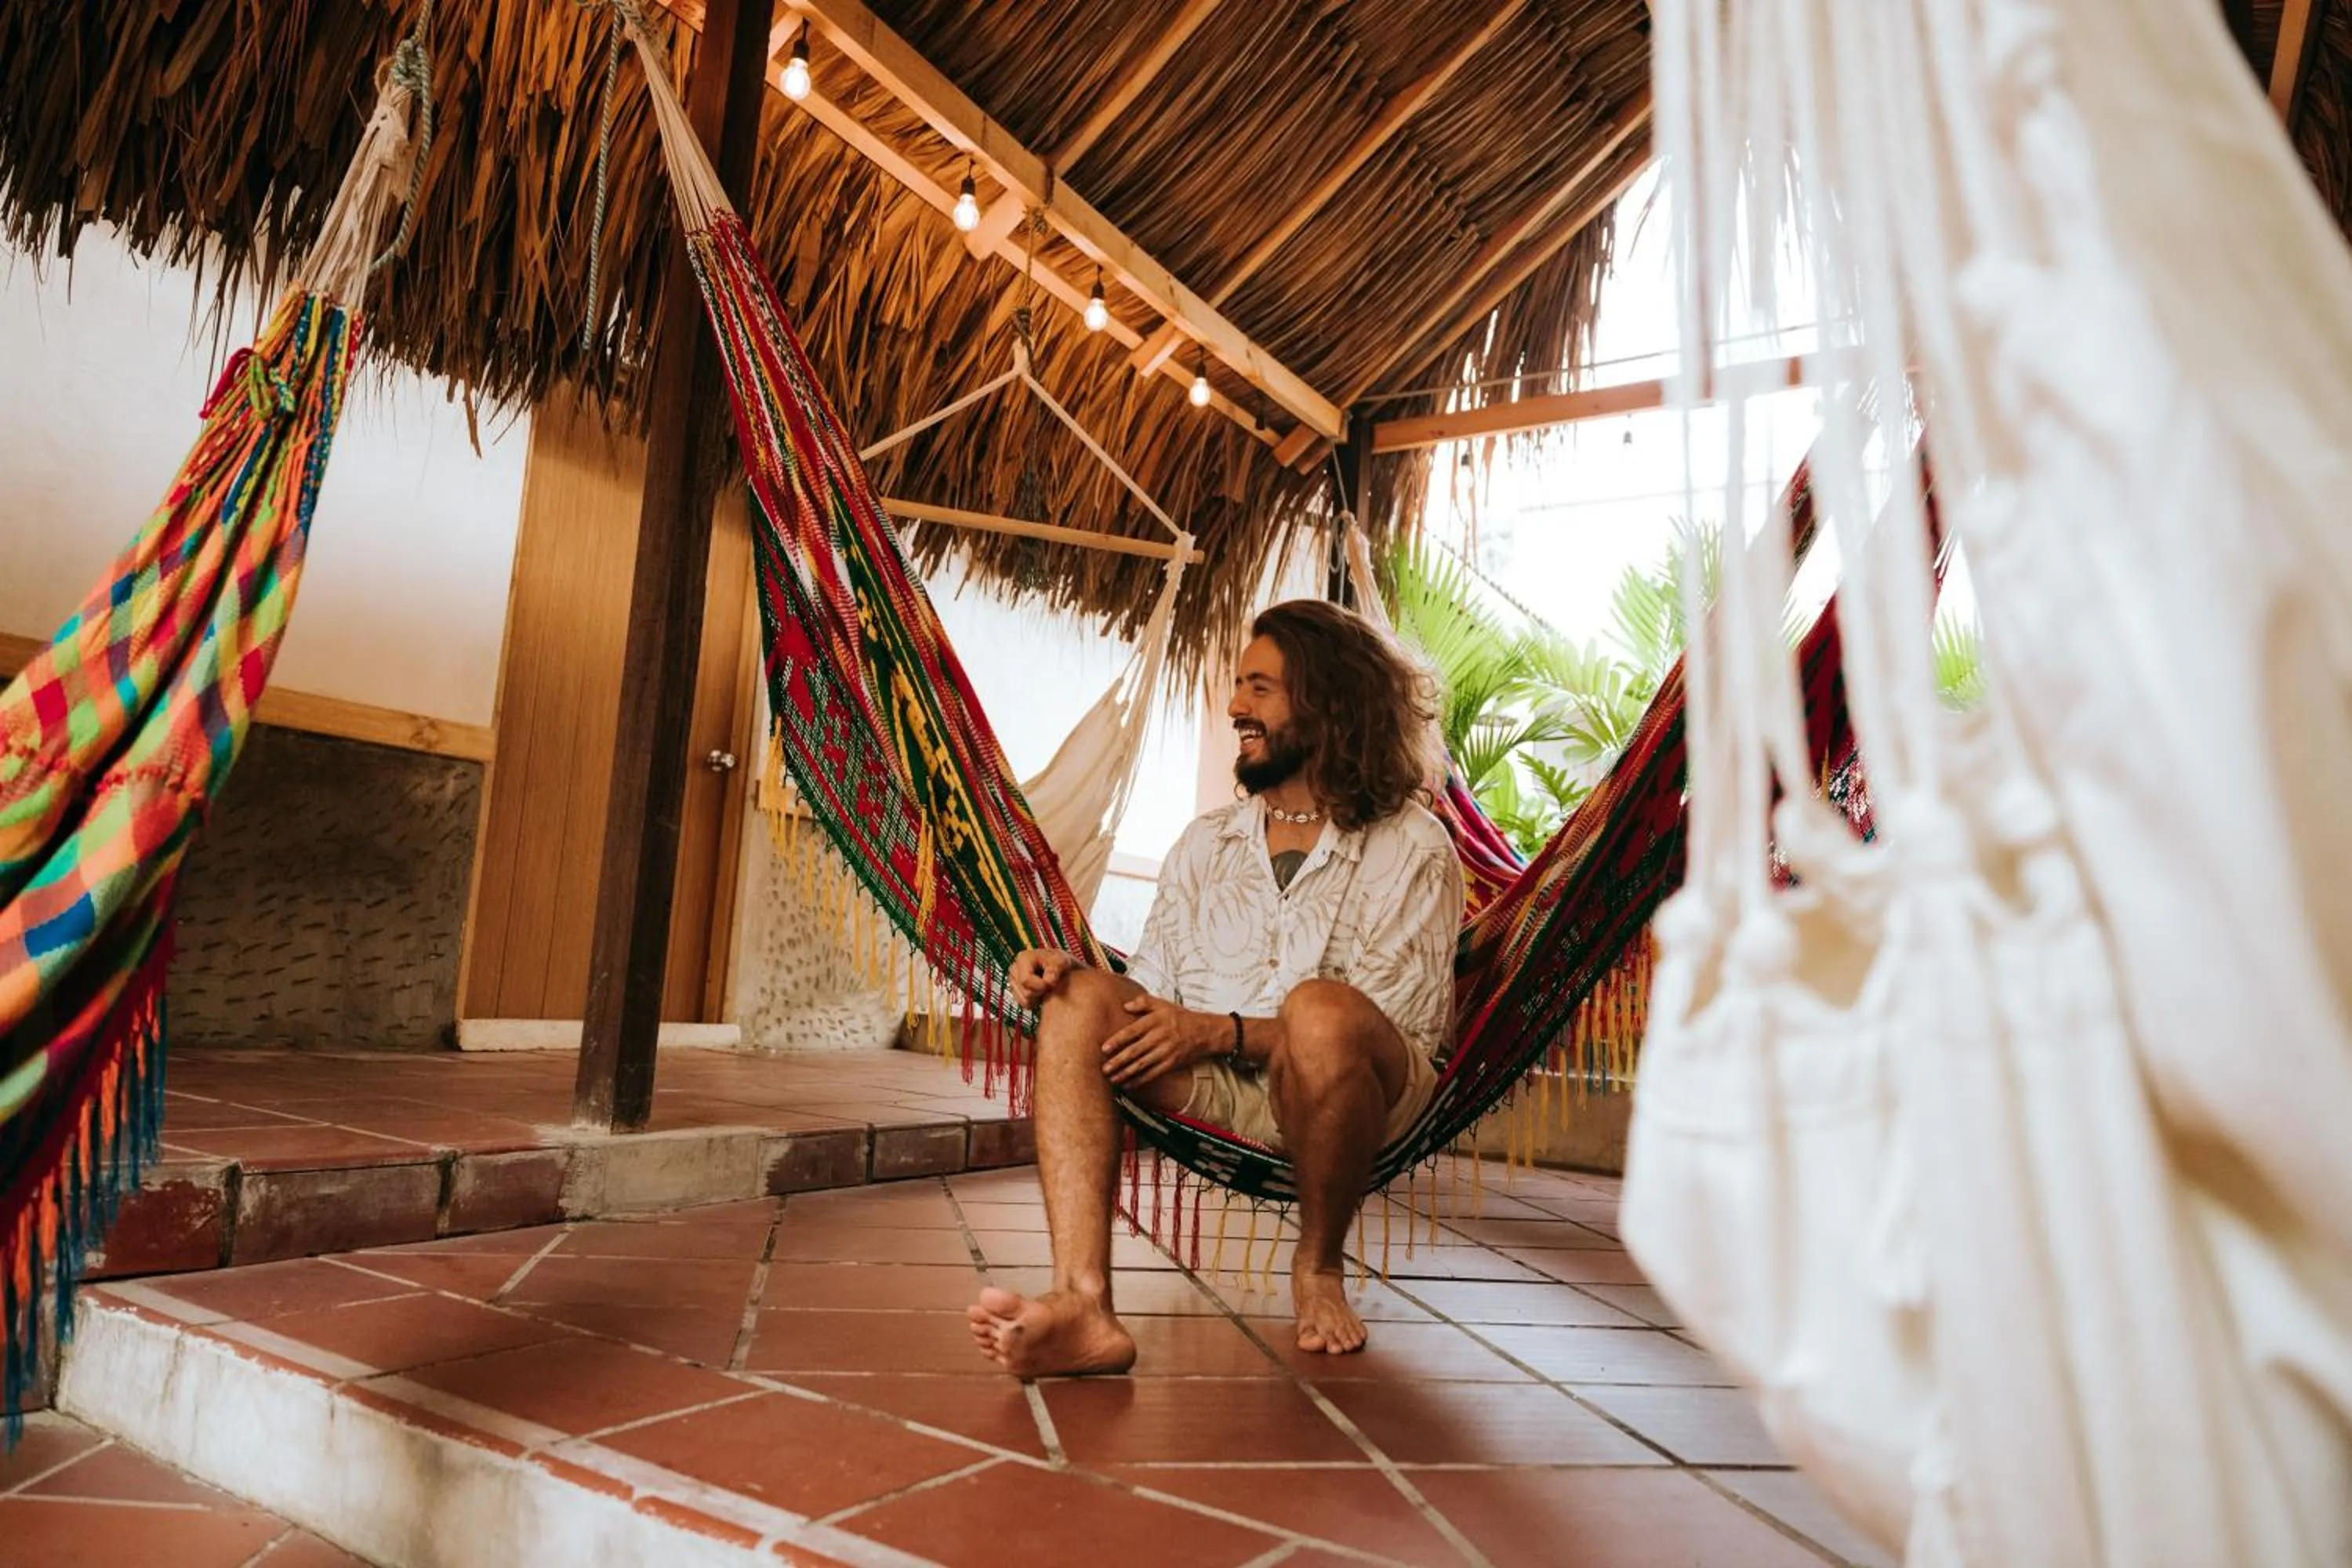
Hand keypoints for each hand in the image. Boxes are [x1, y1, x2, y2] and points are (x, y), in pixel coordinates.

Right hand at [1008, 949, 1078, 1008]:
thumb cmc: (1060, 963)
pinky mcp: (1016, 990)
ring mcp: (1014, 980)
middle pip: (1025, 992)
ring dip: (1037, 996)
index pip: (1025, 980)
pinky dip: (1034, 1001)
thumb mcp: (1062, 962)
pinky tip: (1040, 991)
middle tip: (1049, 985)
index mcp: (1023, 958)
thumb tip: (1048, 981)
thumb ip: (1054, 970)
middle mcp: (1015, 968)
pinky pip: (1023, 1003)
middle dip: (1039, 992)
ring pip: (1024, 1000)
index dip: (1041, 985)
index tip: (1052, 982)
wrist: (1061, 969)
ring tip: (1045, 987)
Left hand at [1101, 996, 1223, 1087]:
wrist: (1204, 1032)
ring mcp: (1166, 1052)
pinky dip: (1139, 1080)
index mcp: (1155, 1021)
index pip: (1132, 1031)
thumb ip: (1143, 1002)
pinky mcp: (1171, 1063)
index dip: (1118, 1040)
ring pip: (1142, 1065)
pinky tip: (1128, 1084)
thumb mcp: (1163, 1004)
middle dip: (1118, 1061)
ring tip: (1112, 1079)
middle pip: (1135, 1051)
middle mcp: (1160, 1037)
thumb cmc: (1180, 1017)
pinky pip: (1153, 1074)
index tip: (1104, 1048)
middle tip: (1103, 1068)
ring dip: (1125, 1073)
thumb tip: (1125, 1005)